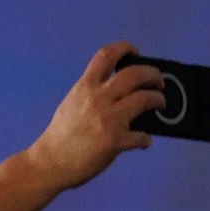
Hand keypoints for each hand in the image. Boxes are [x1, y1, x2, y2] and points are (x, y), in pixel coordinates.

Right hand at [28, 42, 164, 191]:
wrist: (50, 162)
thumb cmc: (60, 135)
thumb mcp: (72, 103)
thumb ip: (92, 93)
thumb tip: (120, 92)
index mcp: (85, 87)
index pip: (107, 55)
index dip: (124, 48)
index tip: (135, 53)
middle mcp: (98, 99)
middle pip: (136, 74)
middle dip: (154, 75)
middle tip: (158, 82)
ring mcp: (108, 119)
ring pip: (147, 99)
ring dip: (159, 100)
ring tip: (159, 105)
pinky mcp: (116, 141)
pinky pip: (142, 136)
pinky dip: (145, 138)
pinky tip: (142, 141)